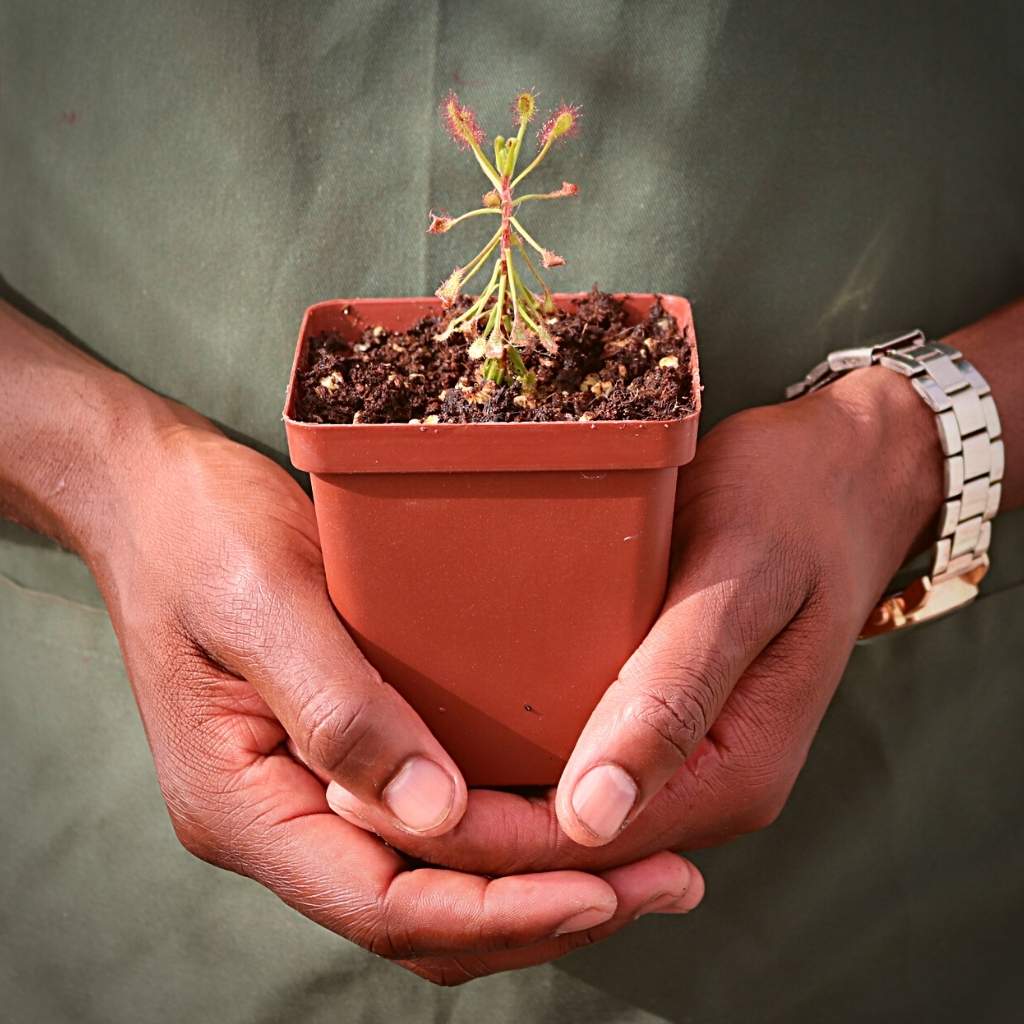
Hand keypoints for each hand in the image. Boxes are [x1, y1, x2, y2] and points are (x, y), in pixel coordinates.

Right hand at [88, 410, 703, 981]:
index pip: (384, 904)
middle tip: (663, 883)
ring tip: (646, 866)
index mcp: (243, 804)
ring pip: (433, 886)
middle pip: (422, 916)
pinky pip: (431, 828)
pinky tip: (576, 806)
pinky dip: (506, 836)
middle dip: (542, 910)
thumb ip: (336, 709)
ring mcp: (310, 792)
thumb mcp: (259, 601)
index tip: (603, 886)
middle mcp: (278, 820)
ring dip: (536, 884)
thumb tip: (435, 812)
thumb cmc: (199, 535)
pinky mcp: (340, 756)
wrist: (158, 498)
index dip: (499, 908)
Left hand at [321, 366, 942, 871]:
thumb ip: (673, 692)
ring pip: (557, 815)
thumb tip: (593, 815)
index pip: (583, 845)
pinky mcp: (656, 718)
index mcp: (731, 771)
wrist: (839, 474)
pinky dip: (504, 760)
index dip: (477, 834)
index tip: (373, 800)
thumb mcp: (737, 581)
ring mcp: (678, 755)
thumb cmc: (791, 505)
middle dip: (456, 829)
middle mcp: (703, 784)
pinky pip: (569, 765)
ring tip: (367, 768)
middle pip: (561, 846)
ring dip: (470, 800)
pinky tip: (436, 725)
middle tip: (341, 788)